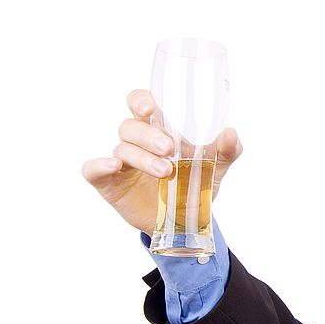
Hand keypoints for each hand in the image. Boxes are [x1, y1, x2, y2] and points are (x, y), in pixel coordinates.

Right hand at [82, 89, 242, 234]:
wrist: (187, 222)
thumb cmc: (195, 185)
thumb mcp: (216, 167)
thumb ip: (226, 150)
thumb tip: (231, 133)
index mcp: (158, 129)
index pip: (141, 103)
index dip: (141, 100)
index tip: (151, 108)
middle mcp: (137, 142)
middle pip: (130, 126)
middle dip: (148, 135)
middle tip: (169, 149)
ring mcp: (122, 163)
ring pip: (121, 148)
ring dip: (142, 157)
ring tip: (166, 172)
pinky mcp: (110, 183)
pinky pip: (93, 170)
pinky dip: (99, 165)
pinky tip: (114, 166)